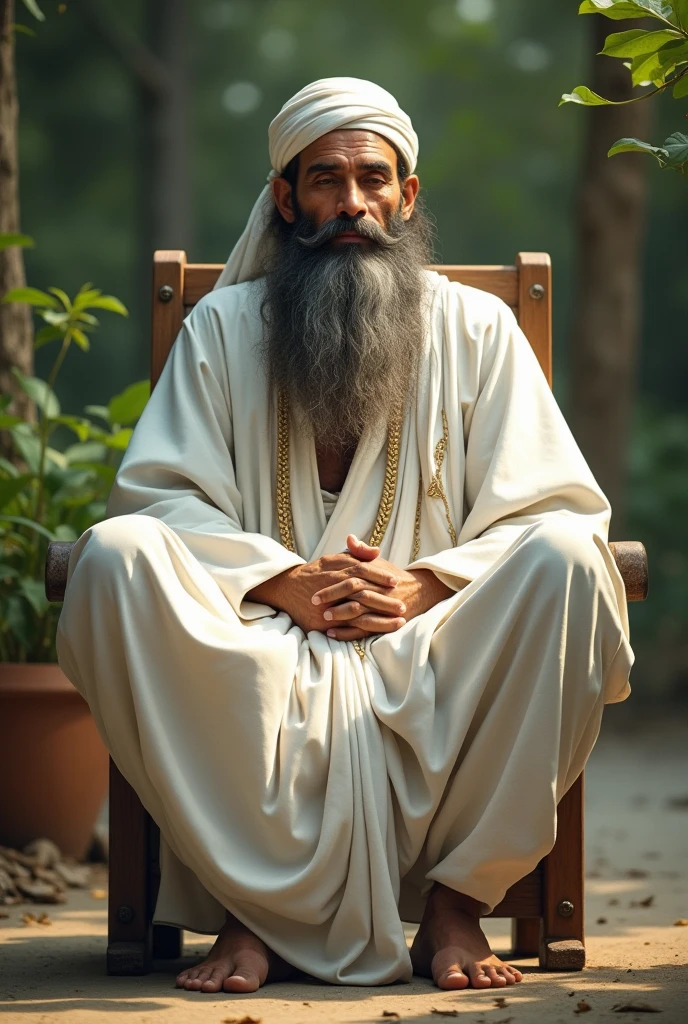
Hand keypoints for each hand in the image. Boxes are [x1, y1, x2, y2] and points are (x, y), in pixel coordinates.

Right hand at [246, 548, 403, 635]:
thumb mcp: (334, 559)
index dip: (379, 576)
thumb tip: (376, 552)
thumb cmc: (315, 573)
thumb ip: (356, 554)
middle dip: (384, 600)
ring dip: (380, 618)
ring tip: (399, 622)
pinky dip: (362, 630)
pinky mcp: (324, 622)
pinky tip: (377, 633)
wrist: (287, 589)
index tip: (395, 581)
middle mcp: (332, 587)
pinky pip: (346, 628)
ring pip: (357, 612)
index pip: (362, 570)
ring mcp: (328, 606)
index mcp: (336, 569)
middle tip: (403, 605)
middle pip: (363, 593)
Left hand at [311, 535, 453, 640]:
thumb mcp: (377, 562)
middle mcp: (379, 591)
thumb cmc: (391, 577)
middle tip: (314, 601)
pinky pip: (364, 631)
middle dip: (333, 597)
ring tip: (323, 618)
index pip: (352, 576)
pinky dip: (347, 633)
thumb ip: (361, 551)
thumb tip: (349, 538)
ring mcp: (382, 609)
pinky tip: (332, 633)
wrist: (419, 593)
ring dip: (340, 616)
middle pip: (354, 593)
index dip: (332, 582)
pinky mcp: (384, 624)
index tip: (314, 586)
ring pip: (360, 613)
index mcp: (375, 575)